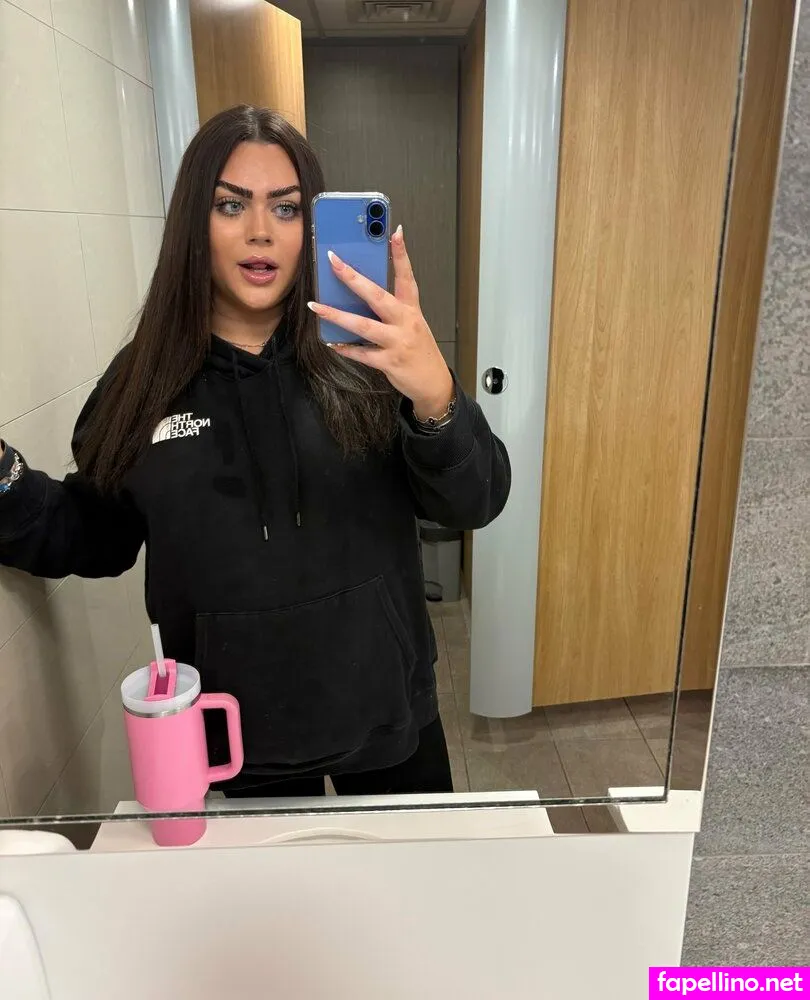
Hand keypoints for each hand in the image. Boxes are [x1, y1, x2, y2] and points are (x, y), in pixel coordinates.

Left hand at [307, 226, 453, 420]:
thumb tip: (360, 296)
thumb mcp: (412, 324)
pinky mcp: (389, 362)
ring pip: (363, 325)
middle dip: (353, 277)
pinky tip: (331, 342)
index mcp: (412, 309)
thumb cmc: (419, 350)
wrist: (434, 383)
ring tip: (317, 306)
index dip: (401, 254)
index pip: (406, 277)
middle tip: (334, 261)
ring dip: (337, 315)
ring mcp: (397, 342)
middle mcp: (406, 322)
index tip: (394, 232)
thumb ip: (392, 310)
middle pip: (377, 295)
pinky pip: (361, 353)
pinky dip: (345, 348)